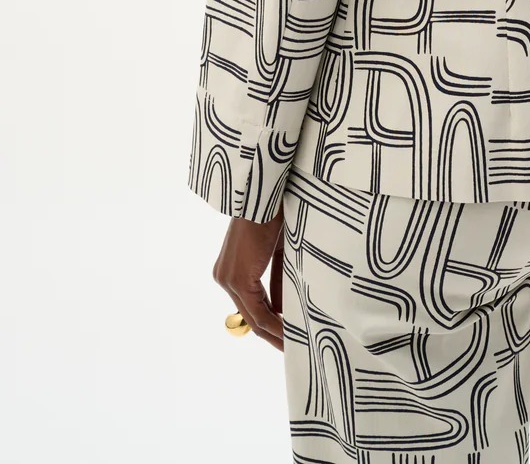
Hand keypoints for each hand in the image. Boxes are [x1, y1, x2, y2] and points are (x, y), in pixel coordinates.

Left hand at [213, 209, 285, 351]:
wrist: (265, 194)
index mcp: (232, 268)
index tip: (287, 333)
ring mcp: (228, 279)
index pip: (251, 304)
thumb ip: (278, 279)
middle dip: (272, 334)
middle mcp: (224, 277)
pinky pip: (258, 311)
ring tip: (293, 345)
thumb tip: (283, 307)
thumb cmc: (275, 213)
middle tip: (291, 347)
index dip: (270, 322)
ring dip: (275, 332)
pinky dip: (275, 323)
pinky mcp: (237, 279)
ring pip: (253, 317)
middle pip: (250, 316)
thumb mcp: (279, 251)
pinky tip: (290, 332)